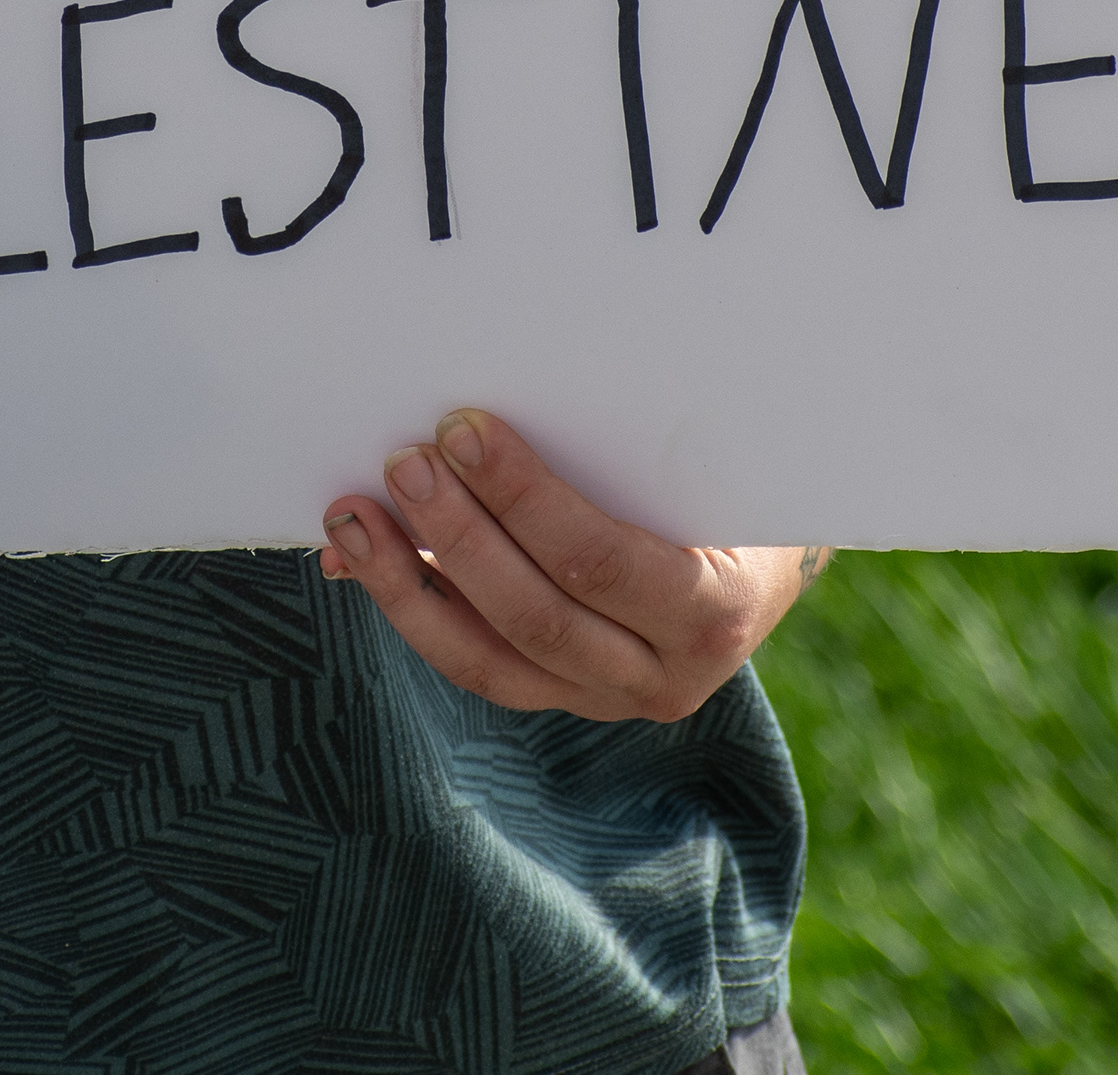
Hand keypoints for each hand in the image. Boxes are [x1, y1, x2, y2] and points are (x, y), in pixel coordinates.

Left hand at [317, 408, 824, 721]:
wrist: (766, 565)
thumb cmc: (735, 489)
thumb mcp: (708, 465)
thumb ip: (628, 445)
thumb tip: (481, 417)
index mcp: (715, 611)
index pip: (601, 561)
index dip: (523, 498)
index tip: (463, 427)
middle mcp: (663, 677)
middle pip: (535, 617)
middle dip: (455, 535)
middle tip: (402, 460)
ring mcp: (606, 699)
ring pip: (487, 661)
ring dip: (406, 583)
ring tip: (352, 515)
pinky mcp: (561, 699)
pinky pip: (474, 663)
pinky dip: (412, 608)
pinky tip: (363, 559)